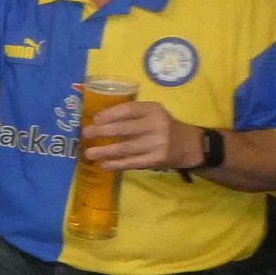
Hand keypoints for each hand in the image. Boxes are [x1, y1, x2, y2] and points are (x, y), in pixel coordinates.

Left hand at [84, 102, 199, 171]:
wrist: (189, 145)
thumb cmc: (163, 127)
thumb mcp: (152, 114)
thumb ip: (132, 115)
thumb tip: (99, 120)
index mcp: (154, 110)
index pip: (129, 110)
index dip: (110, 114)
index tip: (95, 119)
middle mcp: (156, 125)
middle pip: (124, 129)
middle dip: (102, 131)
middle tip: (86, 133)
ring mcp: (157, 144)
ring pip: (126, 148)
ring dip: (105, 151)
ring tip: (89, 153)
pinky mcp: (156, 160)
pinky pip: (133, 163)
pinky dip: (117, 164)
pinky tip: (105, 164)